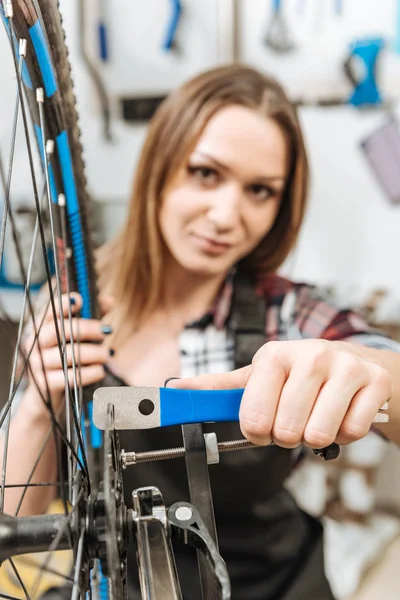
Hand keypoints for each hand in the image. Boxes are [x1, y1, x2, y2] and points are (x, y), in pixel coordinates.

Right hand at [24, 292, 113, 407]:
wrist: (49, 391)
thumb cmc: (67, 356)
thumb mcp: (79, 334)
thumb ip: (93, 315)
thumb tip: (109, 300)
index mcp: (41, 327)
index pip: (50, 311)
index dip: (63, 303)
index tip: (79, 299)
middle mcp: (35, 343)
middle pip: (61, 331)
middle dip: (88, 329)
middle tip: (107, 331)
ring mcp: (38, 364)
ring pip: (69, 354)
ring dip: (94, 353)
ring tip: (107, 354)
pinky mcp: (46, 383)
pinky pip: (70, 377)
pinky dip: (90, 373)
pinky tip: (101, 370)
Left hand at [169, 339, 391, 447]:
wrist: (356, 362)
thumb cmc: (302, 373)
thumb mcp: (259, 375)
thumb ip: (219, 387)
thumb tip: (177, 389)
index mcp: (274, 355)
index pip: (253, 417)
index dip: (257, 431)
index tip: (263, 425)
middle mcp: (310, 354)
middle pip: (286, 431)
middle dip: (288, 435)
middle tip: (295, 419)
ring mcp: (345, 366)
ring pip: (319, 435)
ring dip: (316, 436)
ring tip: (318, 414)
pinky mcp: (374, 381)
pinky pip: (352, 433)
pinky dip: (345, 434)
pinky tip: (342, 413)